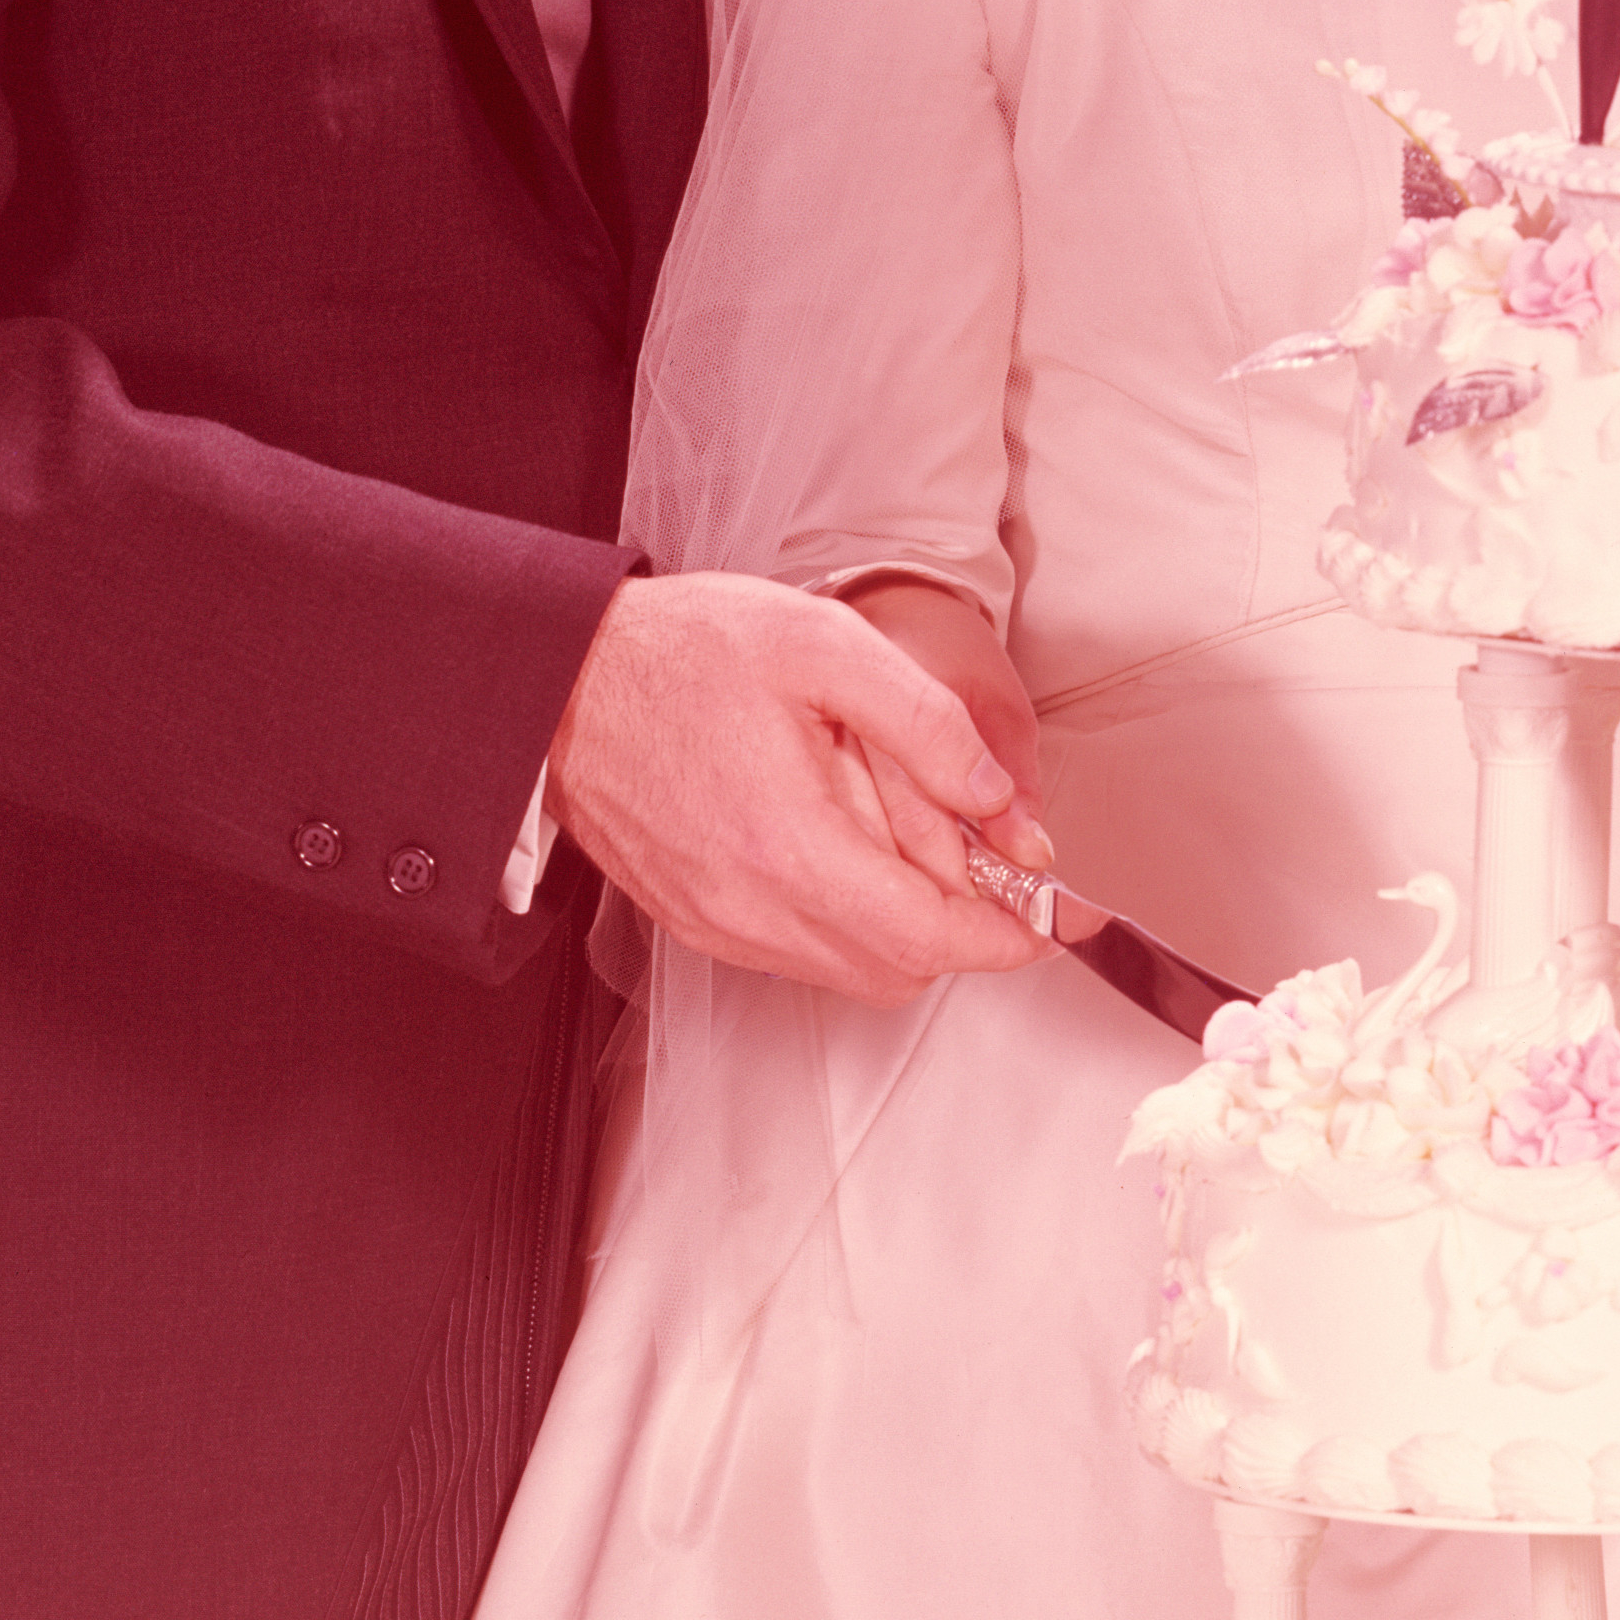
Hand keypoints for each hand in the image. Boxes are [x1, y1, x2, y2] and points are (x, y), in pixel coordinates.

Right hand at [546, 576, 1052, 1001]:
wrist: (561, 678)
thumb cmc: (682, 653)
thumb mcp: (827, 648)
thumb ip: (928, 727)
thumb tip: (997, 801)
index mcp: (789, 847)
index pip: (931, 938)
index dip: (1011, 937)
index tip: (1058, 918)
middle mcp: (750, 908)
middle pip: (899, 970)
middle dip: (963, 929)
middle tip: (991, 862)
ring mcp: (717, 924)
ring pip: (850, 971)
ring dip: (903, 927)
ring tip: (910, 841)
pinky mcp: (694, 921)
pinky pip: (797, 953)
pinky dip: (846, 923)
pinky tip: (845, 849)